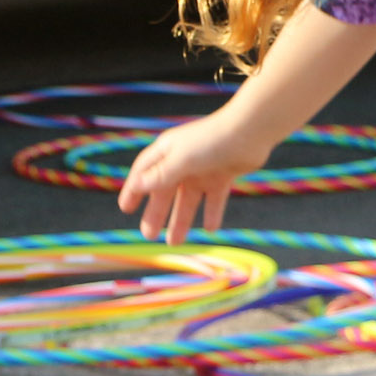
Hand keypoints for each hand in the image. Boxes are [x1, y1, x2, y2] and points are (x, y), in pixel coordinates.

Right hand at [117, 110, 276, 242]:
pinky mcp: (222, 175)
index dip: (134, 190)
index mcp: (167, 151)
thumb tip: (138, 186)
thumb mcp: (181, 159)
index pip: (144, 172)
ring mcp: (203, 169)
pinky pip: (213, 199)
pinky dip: (211, 213)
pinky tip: (209, 229)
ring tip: (174, 243)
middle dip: (156, 213)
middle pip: (165, 191)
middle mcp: (183, 160)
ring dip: (181, 220)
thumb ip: (161, 174)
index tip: (126, 209)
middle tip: (148, 235)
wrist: (250, 132)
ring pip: (188, 200)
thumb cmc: (211, 140)